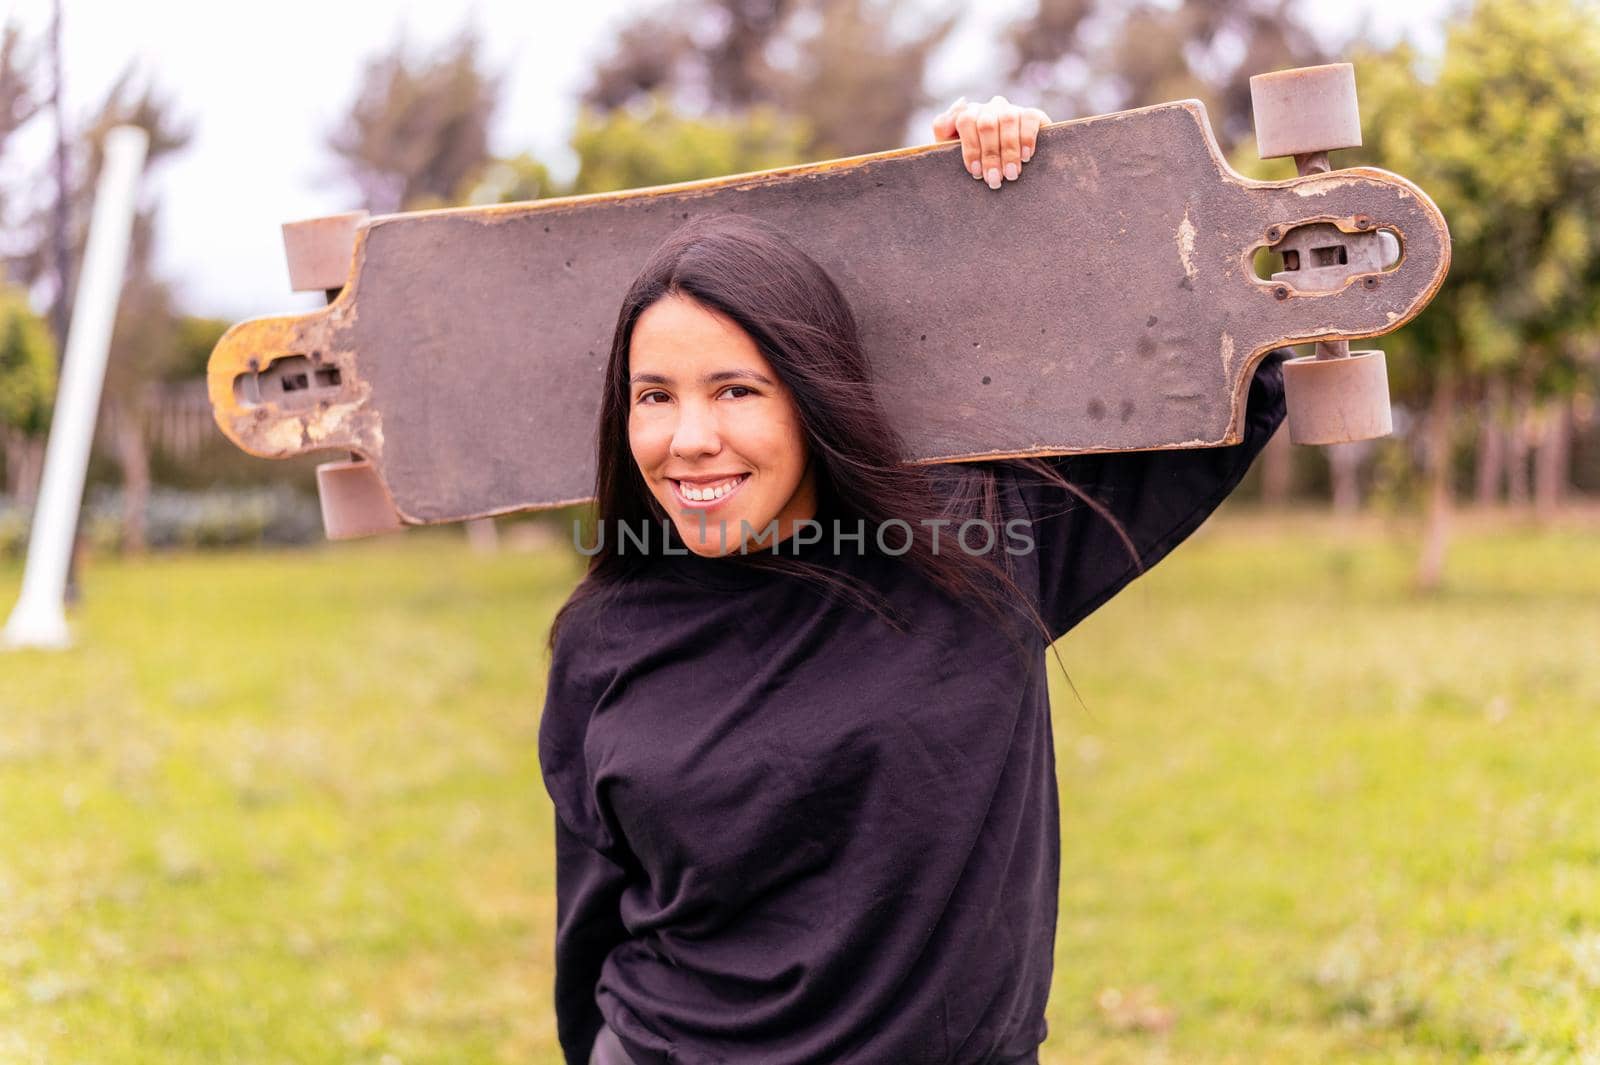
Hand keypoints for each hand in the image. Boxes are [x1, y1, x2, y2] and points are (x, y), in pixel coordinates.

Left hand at [931, 95, 1051, 190]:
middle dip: (990, 154)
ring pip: (1007, 119)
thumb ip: (945, 132)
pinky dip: (1027, 138)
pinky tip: (1025, 157)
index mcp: (968, 115)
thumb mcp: (955, 153)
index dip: (970, 147)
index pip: (964, 120)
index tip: (975, 172)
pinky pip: (1029, 117)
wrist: (1011, 171)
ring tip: (1011, 174)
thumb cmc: (978, 166)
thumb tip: (954, 112)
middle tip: (994, 179)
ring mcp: (1010, 109)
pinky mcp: (1032, 114)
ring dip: (1009, 150)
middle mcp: (989, 109)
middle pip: (986, 123)